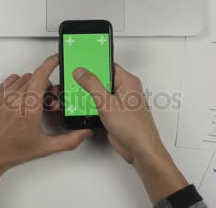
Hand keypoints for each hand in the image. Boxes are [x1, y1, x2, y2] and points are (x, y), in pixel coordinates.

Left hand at [0, 55, 92, 196]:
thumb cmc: (10, 152)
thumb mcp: (44, 148)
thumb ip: (69, 140)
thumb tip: (84, 133)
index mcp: (29, 109)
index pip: (41, 76)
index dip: (50, 63)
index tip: (57, 59)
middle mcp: (14, 99)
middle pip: (35, 78)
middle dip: (45, 86)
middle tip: (47, 104)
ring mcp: (2, 96)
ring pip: (23, 78)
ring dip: (31, 86)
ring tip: (32, 105)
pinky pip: (9, 81)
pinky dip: (17, 87)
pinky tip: (19, 102)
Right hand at [73, 65, 187, 203]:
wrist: (140, 150)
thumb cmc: (133, 128)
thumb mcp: (107, 103)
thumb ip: (92, 85)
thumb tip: (81, 72)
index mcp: (128, 81)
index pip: (107, 65)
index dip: (93, 64)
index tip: (79, 64)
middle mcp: (126, 89)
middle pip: (103, 79)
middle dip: (88, 82)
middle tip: (74, 82)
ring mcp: (121, 102)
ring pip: (101, 92)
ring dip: (89, 96)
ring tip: (77, 96)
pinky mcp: (116, 113)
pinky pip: (102, 104)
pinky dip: (93, 106)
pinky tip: (84, 109)